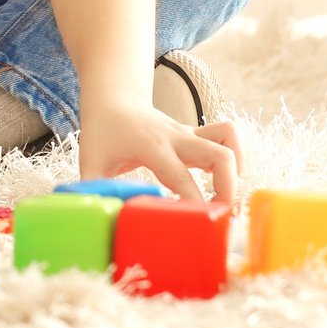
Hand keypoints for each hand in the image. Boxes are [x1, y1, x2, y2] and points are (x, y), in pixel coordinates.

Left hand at [79, 97, 242, 203]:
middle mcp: (177, 137)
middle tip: (220, 218)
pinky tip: (222, 180)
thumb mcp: (90, 161)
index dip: (193, 204)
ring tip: (225, 198)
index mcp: (151, 145)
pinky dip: (235, 157)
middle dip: (229, 189)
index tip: (197, 228)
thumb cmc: (102, 132)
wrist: (113, 99)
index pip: (180, 177)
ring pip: (229, 137)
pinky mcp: (196, 135)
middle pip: (220, 154)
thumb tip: (99, 219)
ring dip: (235, 169)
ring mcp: (190, 133)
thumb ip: (95, 190)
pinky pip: (227, 136)